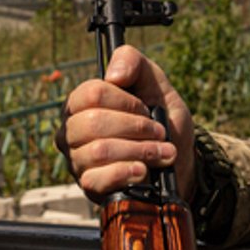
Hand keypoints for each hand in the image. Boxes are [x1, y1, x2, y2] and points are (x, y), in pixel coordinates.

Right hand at [56, 45, 196, 203]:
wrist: (178, 162)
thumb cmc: (161, 121)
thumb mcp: (156, 85)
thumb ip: (135, 63)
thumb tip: (114, 75)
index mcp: (81, 102)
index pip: (92, 94)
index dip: (126, 101)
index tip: (147, 109)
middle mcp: (71, 130)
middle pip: (93, 122)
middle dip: (136, 128)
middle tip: (160, 133)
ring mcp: (77, 160)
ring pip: (99, 150)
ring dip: (140, 150)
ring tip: (163, 153)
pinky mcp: (89, 186)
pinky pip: (98, 178)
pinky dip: (127, 172)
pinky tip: (144, 171)